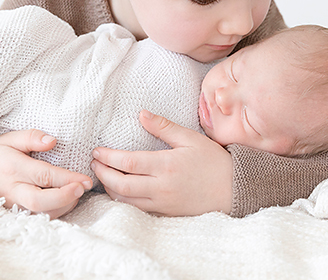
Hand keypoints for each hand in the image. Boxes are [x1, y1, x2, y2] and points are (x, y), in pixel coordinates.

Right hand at [0, 129, 92, 217]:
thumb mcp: (9, 139)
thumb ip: (31, 137)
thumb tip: (52, 141)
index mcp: (13, 169)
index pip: (43, 176)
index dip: (67, 179)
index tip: (85, 179)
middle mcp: (14, 190)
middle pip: (41, 202)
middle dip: (66, 197)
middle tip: (84, 188)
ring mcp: (14, 205)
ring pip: (41, 214)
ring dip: (64, 206)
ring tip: (77, 192)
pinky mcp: (16, 214)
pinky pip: (39, 218)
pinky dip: (56, 212)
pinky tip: (67, 200)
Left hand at [91, 110, 232, 215]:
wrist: (234, 190)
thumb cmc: (213, 161)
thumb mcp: (191, 138)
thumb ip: (164, 127)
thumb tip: (141, 114)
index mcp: (166, 166)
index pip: (128, 162)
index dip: (108, 157)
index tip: (96, 151)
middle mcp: (161, 187)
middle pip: (121, 185)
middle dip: (103, 174)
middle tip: (93, 164)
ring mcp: (163, 203)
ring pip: (126, 200)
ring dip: (110, 189)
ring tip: (102, 175)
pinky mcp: (165, 213)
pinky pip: (137, 209)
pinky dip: (123, 200)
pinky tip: (119, 191)